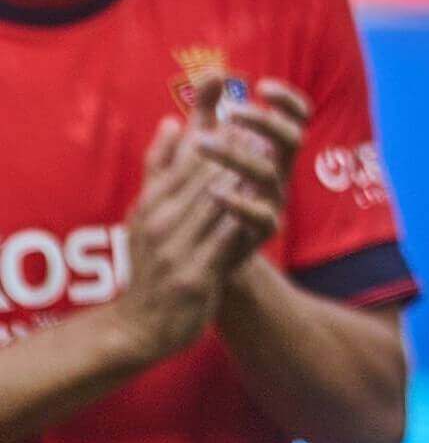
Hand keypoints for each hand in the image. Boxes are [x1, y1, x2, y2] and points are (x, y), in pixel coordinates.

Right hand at [113, 119, 262, 361]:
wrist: (140, 326)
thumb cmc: (149, 263)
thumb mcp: (145, 212)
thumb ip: (160, 165)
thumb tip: (171, 119)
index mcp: (150, 204)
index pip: (187, 161)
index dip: (218, 137)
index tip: (246, 117)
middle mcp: (160, 223)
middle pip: (204, 176)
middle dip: (237, 151)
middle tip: (268, 129)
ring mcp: (176, 249)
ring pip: (218, 201)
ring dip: (246, 177)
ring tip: (274, 157)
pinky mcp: (195, 275)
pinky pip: (226, 238)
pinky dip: (246, 217)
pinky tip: (267, 203)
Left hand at [186, 78, 311, 274]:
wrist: (197, 256)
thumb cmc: (200, 196)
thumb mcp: (196, 151)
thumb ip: (204, 113)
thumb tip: (211, 72)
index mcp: (270, 150)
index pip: (296, 118)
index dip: (287, 100)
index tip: (261, 86)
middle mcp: (278, 172)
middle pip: (292, 138)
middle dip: (265, 121)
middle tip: (230, 110)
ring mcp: (273, 201)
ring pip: (269, 172)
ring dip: (237, 153)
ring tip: (201, 143)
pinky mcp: (261, 232)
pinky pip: (261, 215)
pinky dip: (241, 202)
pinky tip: (214, 192)